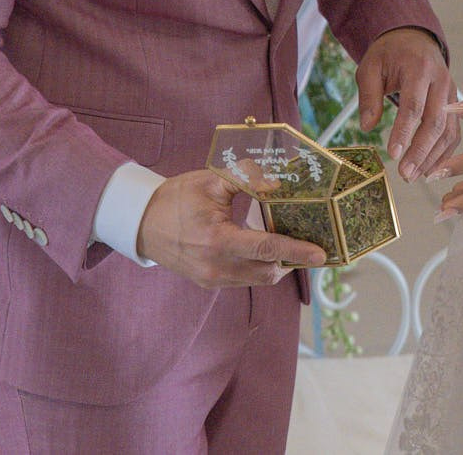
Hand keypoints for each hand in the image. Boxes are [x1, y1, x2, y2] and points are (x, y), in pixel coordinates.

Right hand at [135, 168, 326, 285]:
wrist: (141, 222)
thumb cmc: (176, 198)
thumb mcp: (211, 182)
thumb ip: (247, 180)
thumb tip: (278, 183)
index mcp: (217, 240)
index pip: (266, 248)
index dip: (296, 251)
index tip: (321, 254)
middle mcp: (216, 266)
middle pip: (269, 271)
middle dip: (292, 259)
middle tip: (308, 243)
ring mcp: (211, 278)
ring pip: (258, 279)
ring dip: (276, 264)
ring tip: (288, 244)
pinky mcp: (208, 282)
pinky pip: (244, 279)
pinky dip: (258, 266)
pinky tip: (262, 248)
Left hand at [354, 27, 458, 179]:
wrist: (414, 39)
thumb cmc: (391, 53)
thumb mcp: (370, 67)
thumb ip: (368, 96)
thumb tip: (367, 127)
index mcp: (419, 68)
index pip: (413, 105)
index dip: (404, 132)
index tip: (393, 154)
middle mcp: (441, 81)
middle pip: (435, 121)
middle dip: (420, 151)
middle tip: (405, 174)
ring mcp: (452, 93)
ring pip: (448, 130)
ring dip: (433, 157)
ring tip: (414, 176)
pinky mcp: (456, 105)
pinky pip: (454, 132)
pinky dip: (445, 153)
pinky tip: (430, 169)